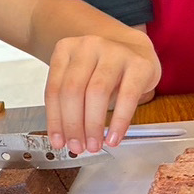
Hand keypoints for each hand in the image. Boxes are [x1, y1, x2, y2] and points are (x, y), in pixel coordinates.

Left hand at [43, 33, 160, 153]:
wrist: (135, 47)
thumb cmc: (102, 67)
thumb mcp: (80, 76)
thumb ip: (69, 101)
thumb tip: (64, 138)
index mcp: (66, 49)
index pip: (54, 89)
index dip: (54, 120)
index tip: (58, 141)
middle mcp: (88, 46)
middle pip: (73, 90)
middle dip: (73, 125)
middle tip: (77, 147)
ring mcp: (114, 51)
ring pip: (96, 93)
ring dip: (93, 125)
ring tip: (94, 145)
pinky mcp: (139, 63)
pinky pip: (127, 97)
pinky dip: (119, 121)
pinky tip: (113, 137)